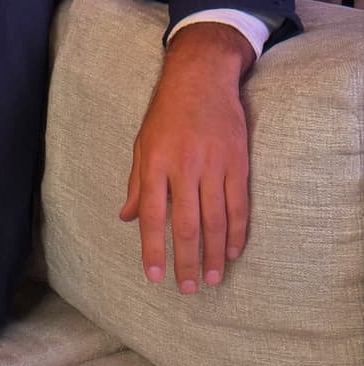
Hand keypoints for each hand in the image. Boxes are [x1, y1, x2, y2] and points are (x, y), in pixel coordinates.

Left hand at [119, 22, 254, 292]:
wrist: (200, 77)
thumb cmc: (165, 112)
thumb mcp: (141, 142)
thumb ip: (136, 183)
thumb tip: (126, 217)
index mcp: (155, 162)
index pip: (152, 215)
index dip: (152, 248)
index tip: (154, 276)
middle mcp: (184, 166)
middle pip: (187, 224)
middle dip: (187, 260)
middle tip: (188, 288)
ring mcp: (213, 164)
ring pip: (216, 220)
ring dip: (214, 253)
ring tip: (212, 278)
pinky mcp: (237, 161)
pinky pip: (239, 204)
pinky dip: (236, 231)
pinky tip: (232, 250)